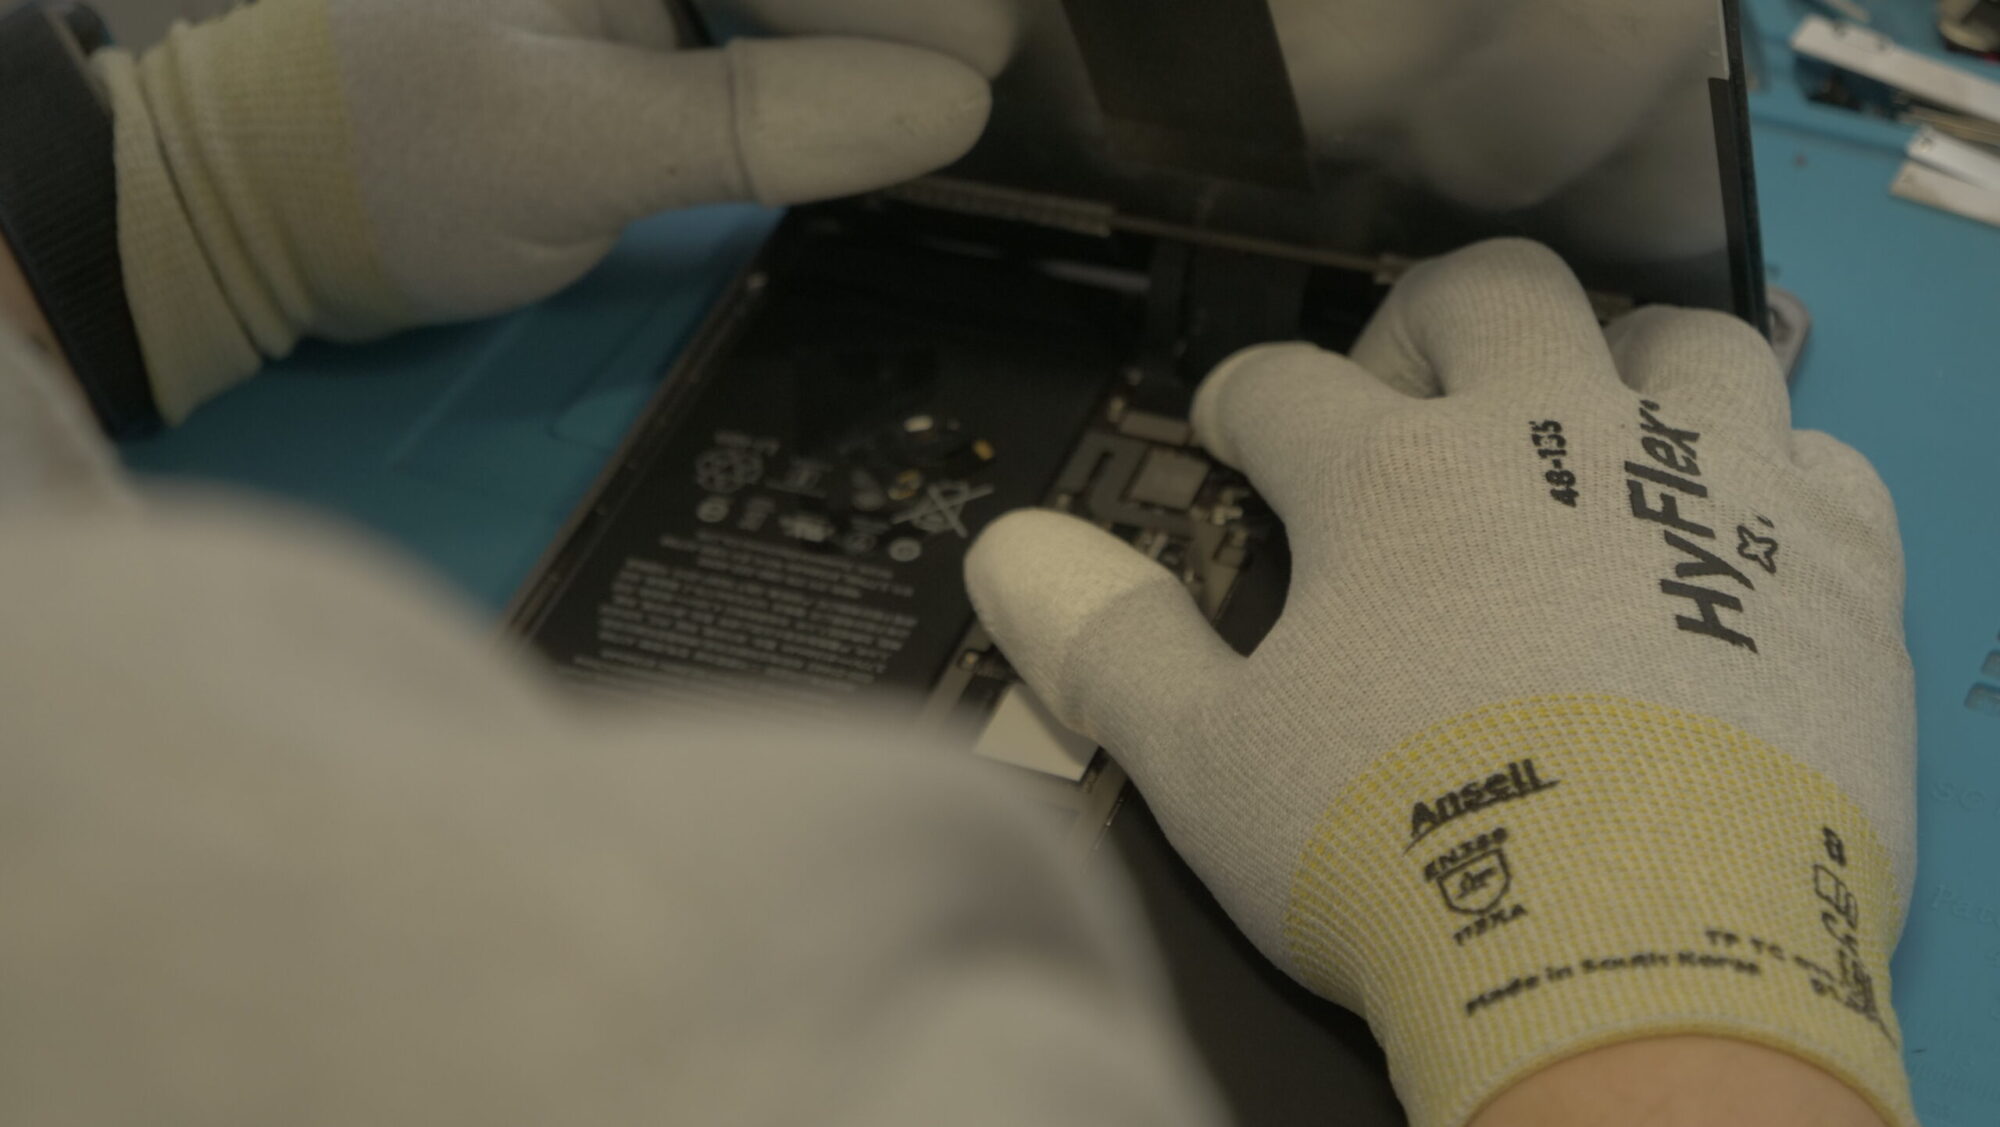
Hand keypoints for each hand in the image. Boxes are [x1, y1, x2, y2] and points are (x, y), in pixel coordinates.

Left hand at [93, 0, 991, 420]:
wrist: (272, 203)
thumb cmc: (387, 164)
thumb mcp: (572, 145)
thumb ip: (757, 119)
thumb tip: (954, 105)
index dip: (907, 2)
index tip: (978, 72)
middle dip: (907, 16)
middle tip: (981, 82)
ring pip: (809, 1)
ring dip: (881, 34)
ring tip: (955, 88)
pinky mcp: (655, 10)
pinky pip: (777, 20)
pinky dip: (831, 52)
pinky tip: (878, 92)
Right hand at [966, 240, 1915, 1126]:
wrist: (1639, 967)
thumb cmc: (1409, 861)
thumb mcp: (1209, 767)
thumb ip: (1103, 644)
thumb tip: (1006, 546)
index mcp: (1388, 481)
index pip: (1283, 387)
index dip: (1242, 401)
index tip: (1237, 428)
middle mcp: (1548, 436)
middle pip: (1485, 293)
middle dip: (1427, 324)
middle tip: (1405, 396)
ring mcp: (1702, 482)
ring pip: (1675, 337)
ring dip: (1620, 364)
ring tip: (1589, 439)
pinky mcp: (1827, 556)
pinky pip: (1811, 454)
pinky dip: (1764, 474)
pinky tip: (1728, 534)